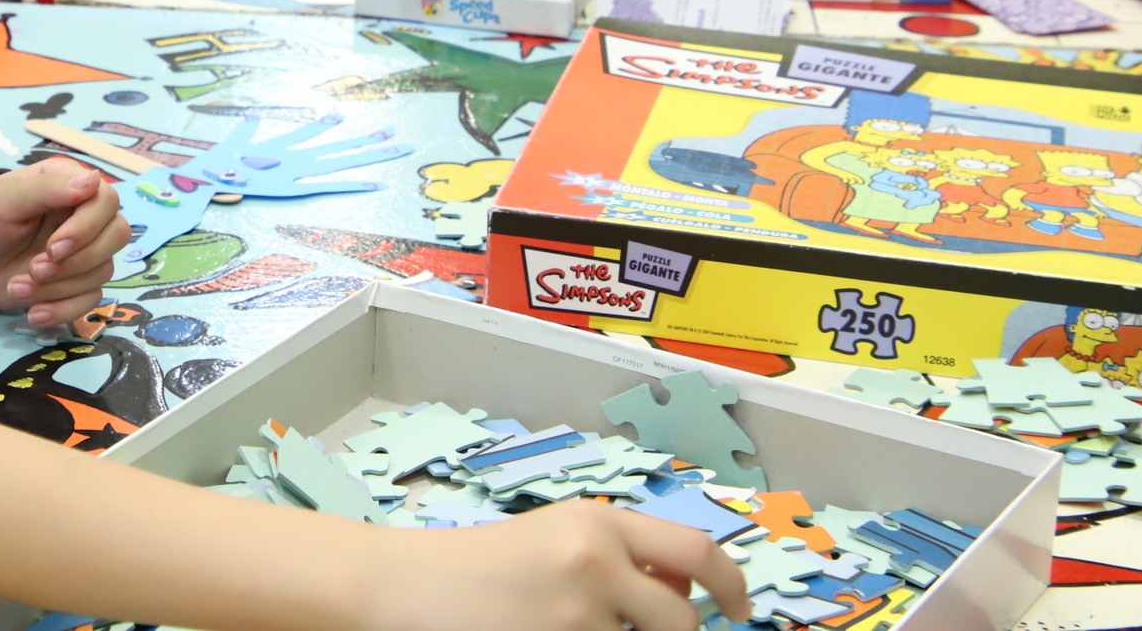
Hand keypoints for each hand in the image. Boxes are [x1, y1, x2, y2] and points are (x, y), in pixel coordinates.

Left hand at [0, 160, 130, 325]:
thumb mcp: (3, 198)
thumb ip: (47, 189)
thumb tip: (93, 182)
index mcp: (67, 186)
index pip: (107, 202)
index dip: (88, 228)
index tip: (54, 247)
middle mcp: (79, 218)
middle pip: (115, 237)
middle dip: (77, 261)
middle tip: (35, 268)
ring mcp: (76, 254)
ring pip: (101, 272)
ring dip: (60, 287)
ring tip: (16, 285)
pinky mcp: (66, 285)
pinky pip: (89, 301)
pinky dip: (63, 310)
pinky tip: (31, 312)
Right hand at [361, 503, 749, 630]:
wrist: (403, 587)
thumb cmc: (478, 567)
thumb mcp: (555, 538)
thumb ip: (620, 556)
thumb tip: (686, 590)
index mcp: (598, 521)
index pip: (699, 553)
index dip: (732, 588)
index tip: (738, 612)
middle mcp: (595, 560)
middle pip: (681, 621)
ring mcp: (576, 614)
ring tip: (565, 625)